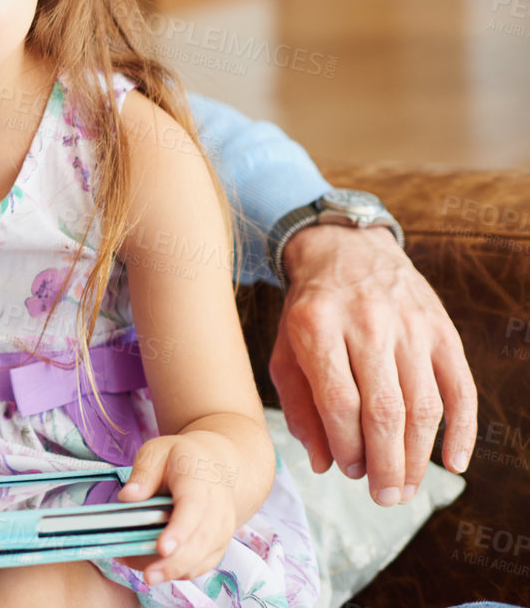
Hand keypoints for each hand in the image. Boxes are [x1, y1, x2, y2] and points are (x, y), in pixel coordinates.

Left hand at [117, 433, 246, 585]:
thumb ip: (143, 473)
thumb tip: (127, 497)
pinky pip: (201, 564)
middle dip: (174, 563)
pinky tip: (154, 570)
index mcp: (200, 482)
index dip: (179, 531)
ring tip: (144, 574)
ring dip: (174, 571)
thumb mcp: (157, 452)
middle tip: (148, 575)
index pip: (193, 509)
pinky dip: (179, 571)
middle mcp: (218, 509)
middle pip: (200, 541)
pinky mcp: (218, 544)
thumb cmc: (183, 458)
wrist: (219, 465)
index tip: (162, 548)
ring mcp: (222, 529)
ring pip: (203, 558)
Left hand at [270, 222, 477, 505]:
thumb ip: (299, 406)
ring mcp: (410, 325)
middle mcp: (367, 323)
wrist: (346, 250)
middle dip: (386, 463)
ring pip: (424, 404)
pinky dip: (462, 431)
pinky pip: (460, 388)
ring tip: (406, 488)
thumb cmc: (310, 311)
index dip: (346, 445)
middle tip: (384, 498)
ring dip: (418, 456)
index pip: (340, 400)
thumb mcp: (286, 349)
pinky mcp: (443, 330)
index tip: (347, 471)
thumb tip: (322, 463)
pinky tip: (454, 463)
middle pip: (385, 408)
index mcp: (318, 325)